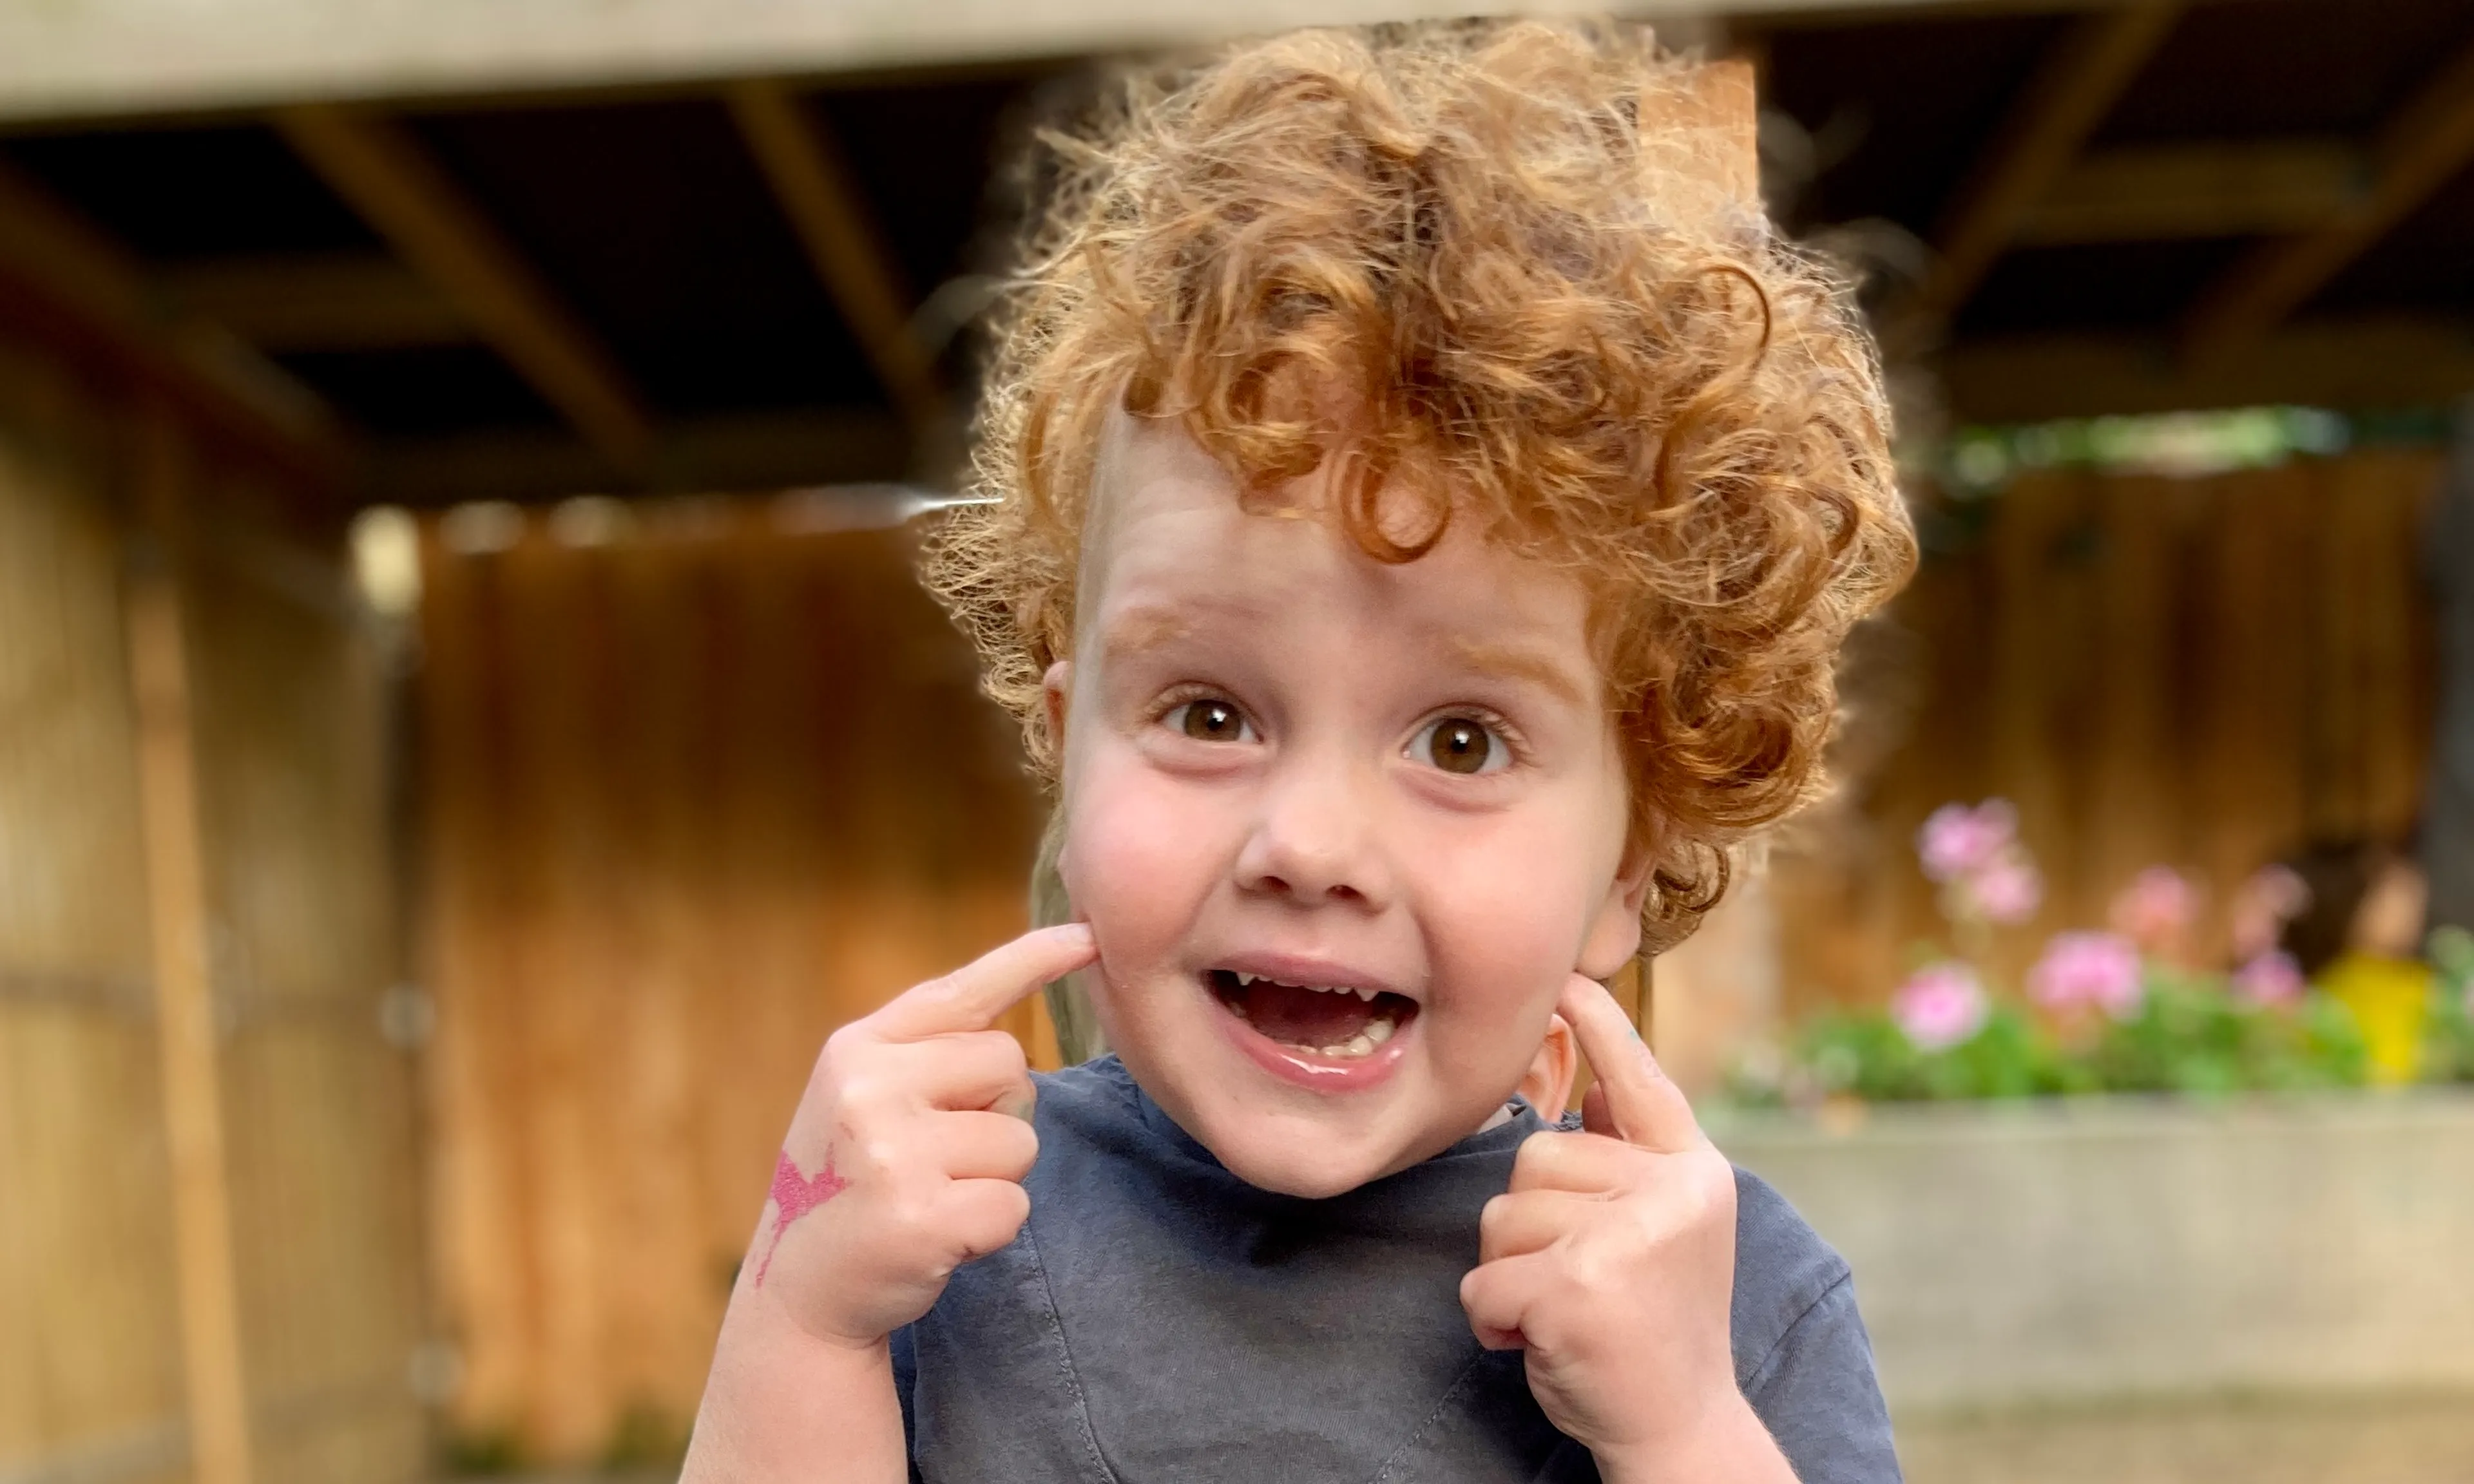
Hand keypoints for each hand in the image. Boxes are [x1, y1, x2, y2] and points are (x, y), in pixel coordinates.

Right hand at [747, 923, 1097, 1349]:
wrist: (801, 1292)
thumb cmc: (851, 1185)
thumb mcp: (861, 1098)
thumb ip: (924, 1054)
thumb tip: (1016, 1035)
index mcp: (856, 1049)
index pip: (958, 994)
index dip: (1031, 960)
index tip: (1088, 938)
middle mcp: (868, 1089)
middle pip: (1009, 1064)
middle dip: (996, 1111)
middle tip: (936, 1157)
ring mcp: (892, 1154)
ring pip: (1019, 1140)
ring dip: (992, 1176)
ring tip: (931, 1198)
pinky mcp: (921, 1218)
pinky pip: (1013, 1204)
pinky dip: (991, 1229)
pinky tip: (939, 1240)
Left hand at [1459, 974, 1762, 1473]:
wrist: (1680, 1428)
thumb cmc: (1656, 1325)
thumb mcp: (1664, 1227)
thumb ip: (1630, 1157)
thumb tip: (1590, 1083)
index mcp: (1694, 1170)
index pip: (1640, 1078)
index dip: (1598, 1025)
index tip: (1566, 979)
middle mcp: (1671, 1191)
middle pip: (1536, 1156)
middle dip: (1532, 1222)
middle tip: (1578, 1281)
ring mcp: (1627, 1237)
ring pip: (1502, 1215)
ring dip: (1511, 1271)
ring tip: (1564, 1309)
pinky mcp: (1578, 1286)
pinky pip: (1484, 1281)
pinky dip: (1494, 1320)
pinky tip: (1539, 1341)